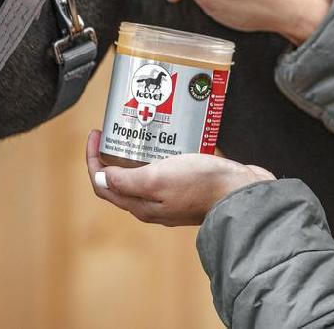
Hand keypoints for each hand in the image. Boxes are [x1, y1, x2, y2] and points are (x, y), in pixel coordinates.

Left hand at [85, 130, 274, 225]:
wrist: (241, 193)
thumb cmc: (201, 185)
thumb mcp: (157, 178)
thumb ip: (127, 180)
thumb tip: (101, 177)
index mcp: (141, 204)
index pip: (103, 185)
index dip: (93, 160)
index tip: (96, 135)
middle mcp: (152, 204)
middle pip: (120, 180)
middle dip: (112, 155)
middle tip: (116, 129)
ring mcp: (171, 197)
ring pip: (142, 175)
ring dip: (135, 154)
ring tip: (139, 130)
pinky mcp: (188, 188)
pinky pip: (164, 171)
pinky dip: (158, 155)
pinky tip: (166, 140)